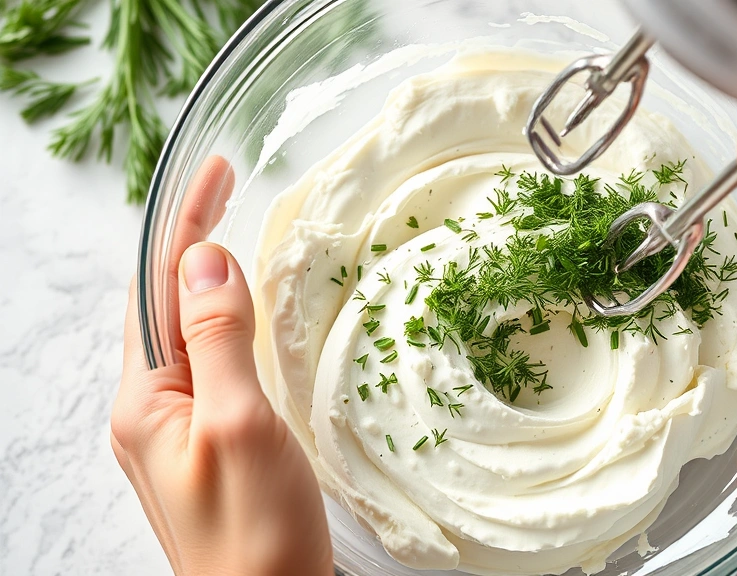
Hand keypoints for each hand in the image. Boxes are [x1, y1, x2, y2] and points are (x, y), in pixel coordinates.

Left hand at [111, 158, 332, 575]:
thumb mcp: (239, 425)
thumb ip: (218, 340)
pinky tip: (245, 315)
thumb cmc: (255, 534)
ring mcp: (177, 429)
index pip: (158, 287)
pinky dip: (225, 322)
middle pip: (164, 303)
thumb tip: (203, 259)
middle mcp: (150, 410)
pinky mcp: (208, 444)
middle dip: (191, 239)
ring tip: (231, 230)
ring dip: (207, 278)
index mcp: (145, 401)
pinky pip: (208, 364)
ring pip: (187, 332)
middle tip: (226, 185)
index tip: (216, 170)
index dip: (187, 222)